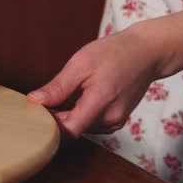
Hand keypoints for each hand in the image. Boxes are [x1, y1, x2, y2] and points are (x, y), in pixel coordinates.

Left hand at [27, 22, 166, 137]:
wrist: (148, 52)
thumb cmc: (115, 53)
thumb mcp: (81, 64)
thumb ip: (58, 87)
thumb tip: (35, 101)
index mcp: (101, 103)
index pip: (69, 129)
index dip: (49, 124)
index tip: (35, 110)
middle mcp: (111, 119)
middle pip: (73, 129)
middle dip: (54, 119)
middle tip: (39, 101)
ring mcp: (116, 121)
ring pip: (81, 128)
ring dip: (66, 117)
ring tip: (55, 98)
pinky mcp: (117, 120)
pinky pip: (91, 124)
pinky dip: (78, 116)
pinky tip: (72, 101)